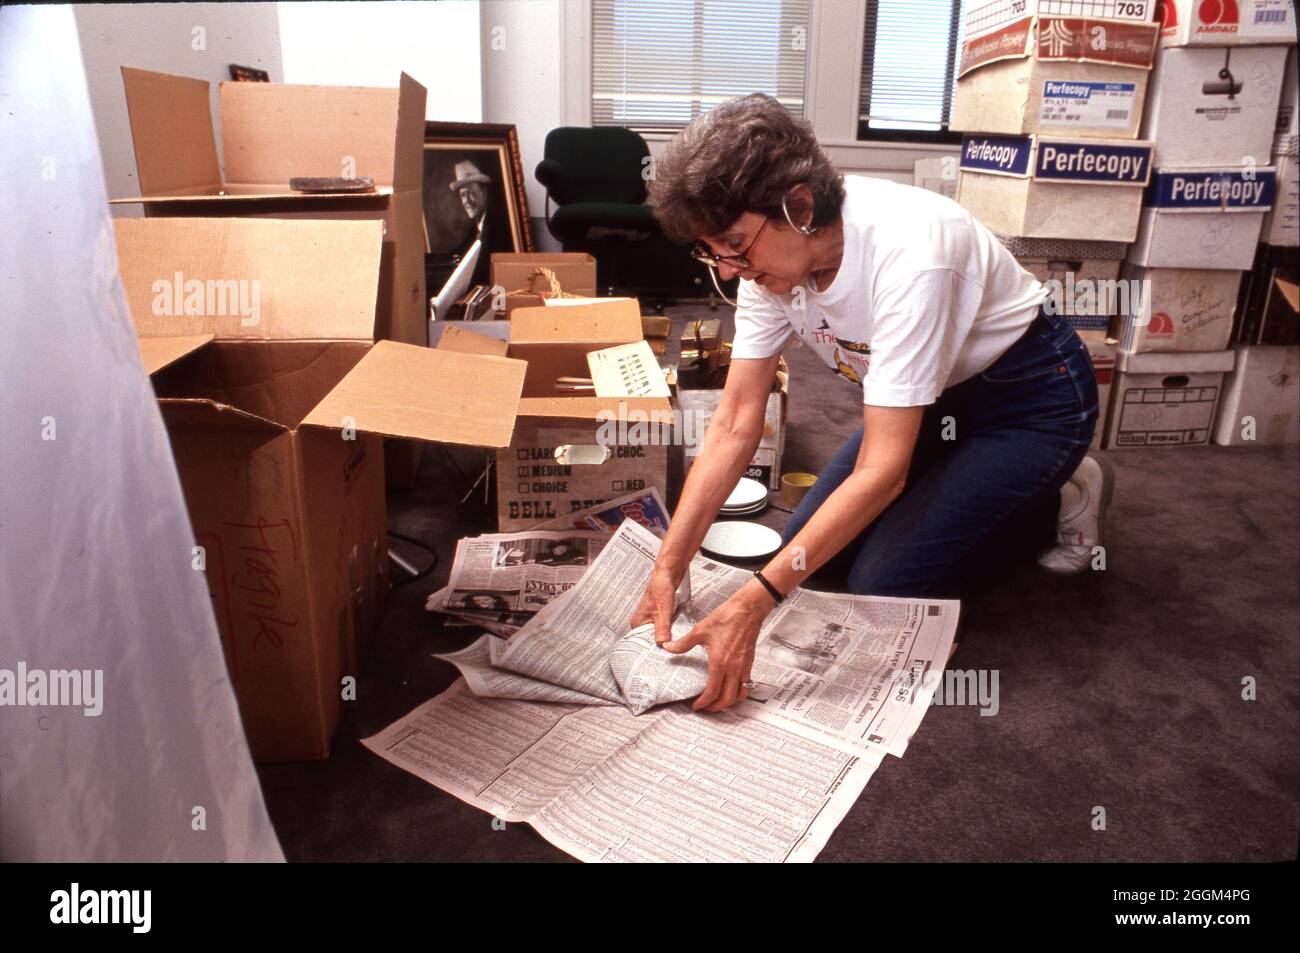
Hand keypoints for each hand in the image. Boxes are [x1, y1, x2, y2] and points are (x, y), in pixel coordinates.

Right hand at [628, 567, 680, 646]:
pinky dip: (671, 631)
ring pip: (660, 635)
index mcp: (638, 622)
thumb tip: (661, 644)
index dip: (652, 650)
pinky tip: (677, 633)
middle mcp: (643, 622)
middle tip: (671, 651)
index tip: (662, 656)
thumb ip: (662, 627)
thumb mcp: (663, 609)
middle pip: (652, 640)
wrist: (669, 573)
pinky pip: (666, 629)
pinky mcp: (660, 617)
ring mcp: (652, 619)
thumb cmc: (661, 586)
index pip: (642, 643)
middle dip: (662, 644)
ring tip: (675, 643)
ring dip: (668, 638)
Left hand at [660, 581, 771, 711]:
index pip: (712, 692)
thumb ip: (683, 643)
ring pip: (739, 694)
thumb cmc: (727, 618)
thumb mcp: (700, 630)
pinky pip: (746, 684)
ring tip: (719, 701)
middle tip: (706, 708)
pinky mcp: (749, 662)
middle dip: (715, 707)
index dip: (704, 703)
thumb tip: (668, 647)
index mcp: (720, 663)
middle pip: (727, 699)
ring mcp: (744, 666)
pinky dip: (739, 692)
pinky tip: (731, 688)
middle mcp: (734, 668)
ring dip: (729, 702)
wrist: (748, 609)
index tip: (696, 706)